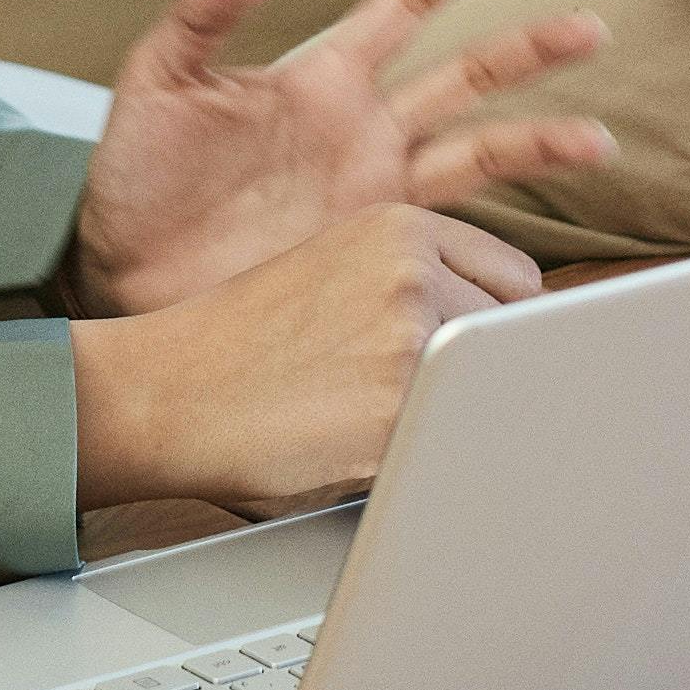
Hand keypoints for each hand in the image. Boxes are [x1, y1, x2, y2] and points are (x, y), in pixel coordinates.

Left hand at [59, 0, 614, 316]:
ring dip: (539, 143)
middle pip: (467, 76)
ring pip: (478, 155)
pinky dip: (493, 239)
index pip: (403, 4)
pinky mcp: (371, 254)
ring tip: (598, 140)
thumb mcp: (155, 84)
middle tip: (593, 24)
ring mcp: (374, 194)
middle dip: (530, 49)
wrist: (121, 275)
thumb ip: (196, 20)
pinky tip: (531, 246)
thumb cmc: (135, 178)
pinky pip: (448, 239)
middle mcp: (364, 130)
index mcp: (321, 77)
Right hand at [68, 206, 543, 514]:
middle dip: (484, 375)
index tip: (472, 354)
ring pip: (494, 394)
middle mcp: (414, 273)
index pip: (517, 283)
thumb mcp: (339, 270)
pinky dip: (428, 461)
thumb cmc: (246, 343)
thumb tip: (512, 331)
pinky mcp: (399, 415)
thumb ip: (419, 280)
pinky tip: (361, 450)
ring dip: (459, 418)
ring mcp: (411, 343)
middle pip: (521, 340)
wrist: (167, 391)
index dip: (496, 328)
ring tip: (375, 420)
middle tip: (414, 394)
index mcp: (402, 228)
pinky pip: (459, 446)